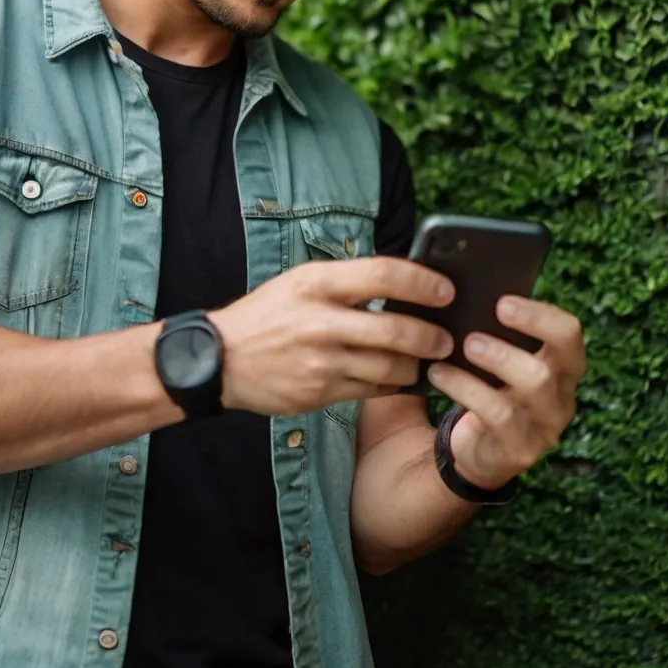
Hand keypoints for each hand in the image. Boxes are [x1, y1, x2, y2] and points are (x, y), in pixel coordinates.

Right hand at [209, 257, 454, 415]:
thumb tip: (405, 285)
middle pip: (395, 330)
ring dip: (417, 366)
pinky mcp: (319, 392)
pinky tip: (401, 379)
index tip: (446, 290)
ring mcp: (321, 361)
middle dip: (431, 337)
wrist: (220, 358)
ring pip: (389, 367)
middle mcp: (321, 320)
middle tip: (447, 339)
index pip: (384, 275)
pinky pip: (372, 391)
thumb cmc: (269, 313)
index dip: (423, 282)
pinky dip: (393, 385)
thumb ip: (348, 283)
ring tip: (427, 361)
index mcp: (317, 283)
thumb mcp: (301, 281)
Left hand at [427, 297, 584, 490]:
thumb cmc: (486, 390)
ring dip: (497, 358)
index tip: (502, 301)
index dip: (542, 315)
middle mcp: (562, 396)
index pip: (570, 333)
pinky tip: (439, 373)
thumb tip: (460, 286)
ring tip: (464, 346)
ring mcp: (546, 426)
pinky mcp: (521, 450)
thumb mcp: (496, 361)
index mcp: (560, 367)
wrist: (472, 452)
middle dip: (529, 329)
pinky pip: (498, 414)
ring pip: (535, 384)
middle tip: (485, 318)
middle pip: (567, 357)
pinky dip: (465, 388)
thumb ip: (493, 332)